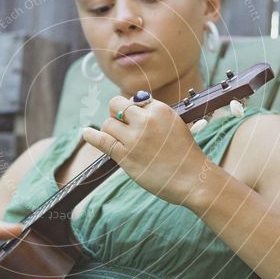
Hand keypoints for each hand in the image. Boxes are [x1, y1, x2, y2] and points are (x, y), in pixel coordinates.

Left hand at [81, 94, 212, 204]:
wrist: (193, 179)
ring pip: (109, 123)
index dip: (131, 110)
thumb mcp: (175, 124)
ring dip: (111, 131)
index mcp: (160, 109)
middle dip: (116, 113)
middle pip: (117, 105)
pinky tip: (86, 133)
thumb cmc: (185, 155)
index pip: (134, 100)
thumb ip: (154, 115)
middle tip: (121, 124)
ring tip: (120, 140)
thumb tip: (132, 104)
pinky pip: (102, 140)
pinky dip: (92, 136)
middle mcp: (146, 120)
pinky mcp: (126, 156)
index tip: (134, 120)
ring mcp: (134, 138)